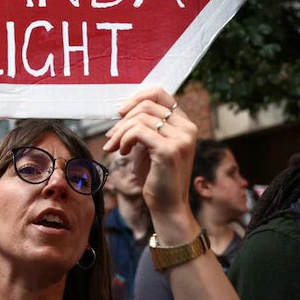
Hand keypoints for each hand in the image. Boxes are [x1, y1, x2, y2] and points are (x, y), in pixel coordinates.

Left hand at [103, 86, 196, 217]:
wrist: (167, 206)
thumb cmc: (156, 176)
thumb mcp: (150, 145)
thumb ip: (144, 126)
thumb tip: (122, 109)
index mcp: (185, 124)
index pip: (161, 94)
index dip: (137, 97)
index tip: (121, 112)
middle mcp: (187, 128)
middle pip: (147, 105)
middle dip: (123, 119)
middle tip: (111, 136)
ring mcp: (181, 139)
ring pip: (140, 117)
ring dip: (121, 131)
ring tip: (115, 146)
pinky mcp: (169, 150)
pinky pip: (138, 131)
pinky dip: (124, 139)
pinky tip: (122, 152)